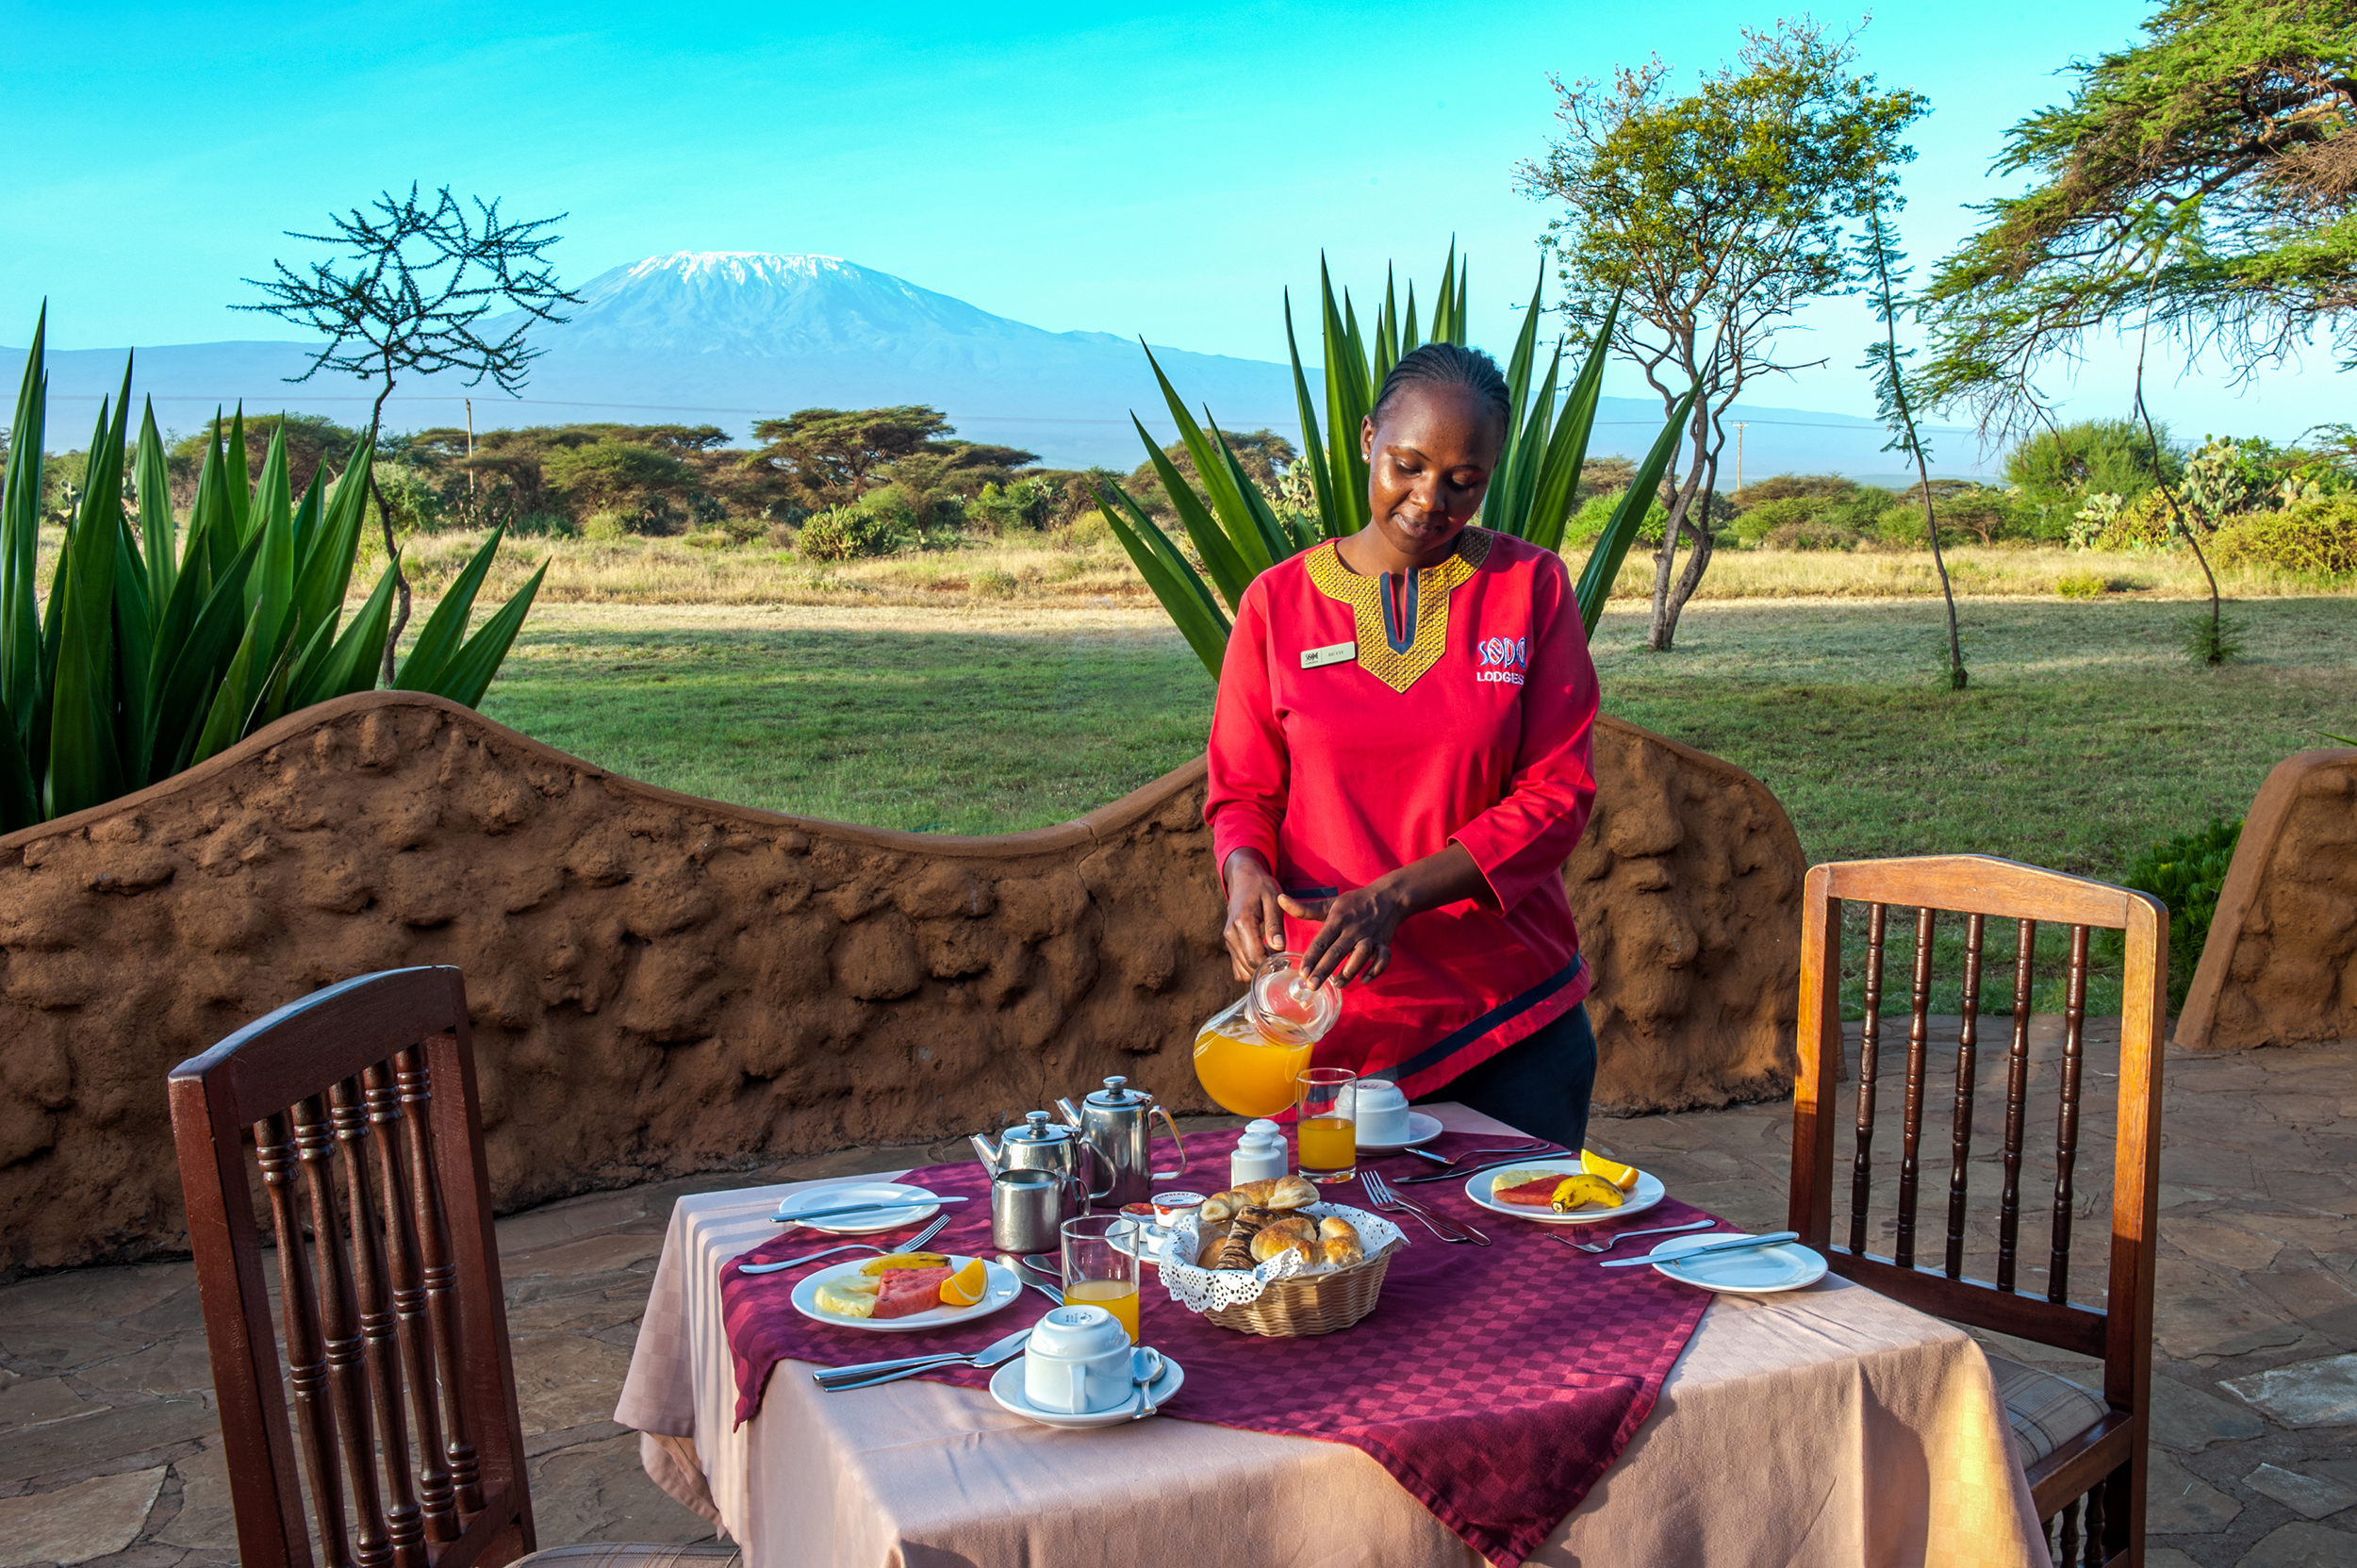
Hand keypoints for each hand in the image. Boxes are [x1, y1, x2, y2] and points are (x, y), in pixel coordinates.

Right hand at [1221, 851, 1285, 981]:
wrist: (1243, 879)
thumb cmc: (1261, 887)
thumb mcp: (1273, 901)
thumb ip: (1275, 924)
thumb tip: (1278, 947)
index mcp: (1242, 922)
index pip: (1255, 956)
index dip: (1272, 964)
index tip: (1285, 960)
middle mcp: (1231, 934)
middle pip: (1248, 966)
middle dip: (1266, 969)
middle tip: (1283, 961)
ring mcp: (1228, 939)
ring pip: (1241, 970)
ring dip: (1258, 971)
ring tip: (1274, 960)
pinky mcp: (1229, 943)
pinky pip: (1237, 967)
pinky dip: (1250, 969)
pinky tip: (1264, 959)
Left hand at [1283, 882, 1408, 988]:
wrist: (1388, 896)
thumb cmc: (1354, 903)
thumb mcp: (1330, 903)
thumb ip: (1304, 908)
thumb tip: (1280, 900)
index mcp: (1338, 920)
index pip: (1322, 941)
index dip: (1311, 957)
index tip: (1302, 972)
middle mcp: (1353, 929)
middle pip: (1337, 952)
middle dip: (1324, 970)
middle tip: (1312, 985)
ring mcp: (1370, 937)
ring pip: (1361, 956)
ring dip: (1350, 971)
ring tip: (1337, 984)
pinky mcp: (1384, 943)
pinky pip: (1383, 959)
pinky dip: (1375, 970)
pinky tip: (1364, 980)